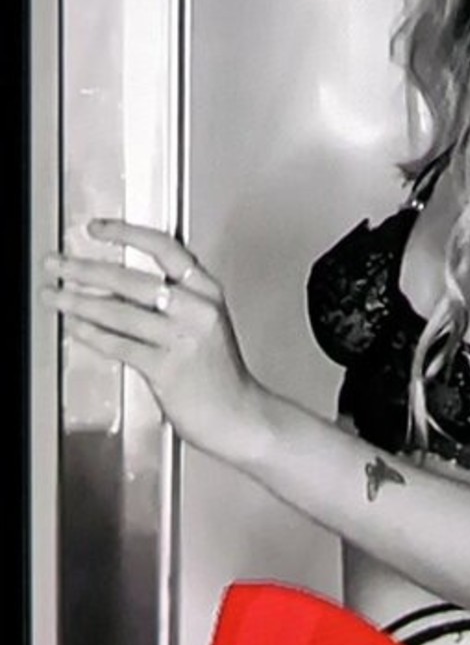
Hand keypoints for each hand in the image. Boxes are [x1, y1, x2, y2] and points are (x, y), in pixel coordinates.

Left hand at [41, 222, 265, 462]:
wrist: (240, 416)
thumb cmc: (219, 374)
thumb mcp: (204, 322)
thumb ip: (171, 300)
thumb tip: (113, 286)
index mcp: (207, 291)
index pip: (165, 248)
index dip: (126, 234)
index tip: (96, 228)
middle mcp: (197, 309)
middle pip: (132, 279)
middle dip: (85, 269)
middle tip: (57, 263)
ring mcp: (182, 339)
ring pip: (119, 312)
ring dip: (78, 302)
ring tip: (54, 296)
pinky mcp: (167, 369)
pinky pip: (119, 345)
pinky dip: (92, 334)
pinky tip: (75, 327)